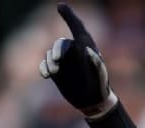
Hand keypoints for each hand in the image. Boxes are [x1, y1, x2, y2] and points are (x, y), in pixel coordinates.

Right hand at [38, 3, 117, 119]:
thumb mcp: (101, 76)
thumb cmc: (100, 86)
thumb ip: (97, 63)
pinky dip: (43, 67)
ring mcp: (63, 61)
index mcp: (85, 47)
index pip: (76, 28)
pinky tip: (46, 75)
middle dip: (57, 50)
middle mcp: (73, 52)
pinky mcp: (56, 71)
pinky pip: (44, 65)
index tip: (60, 6)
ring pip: (50, 54)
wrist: (94, 101)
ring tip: (54, 72)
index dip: (68, 16)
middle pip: (60, 44)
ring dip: (50, 62)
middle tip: (58, 60)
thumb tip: (87, 50)